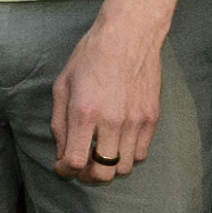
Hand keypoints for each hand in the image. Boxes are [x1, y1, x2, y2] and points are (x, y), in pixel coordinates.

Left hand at [49, 7, 173, 182]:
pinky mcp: (151, 119)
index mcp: (85, 113)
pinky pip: (141, 154)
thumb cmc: (90, 57)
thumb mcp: (63, 86)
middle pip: (102, 173)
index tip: (62, 166)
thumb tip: (62, 152)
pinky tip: (118, 144)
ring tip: (100, 155)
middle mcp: (112, 122)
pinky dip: (128, 156)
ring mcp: (135, 122)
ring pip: (124, 168)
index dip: (65, 170)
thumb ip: (60, 123)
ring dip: (109, 168)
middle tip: (81, 168)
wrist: (128, 35)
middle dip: (87, 176)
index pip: (76, 162)